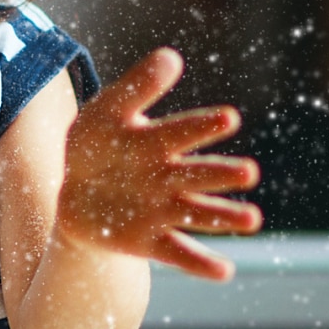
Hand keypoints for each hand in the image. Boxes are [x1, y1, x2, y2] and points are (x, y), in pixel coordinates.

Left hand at [56, 48, 261, 279]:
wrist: (76, 192)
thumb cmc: (98, 144)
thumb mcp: (107, 111)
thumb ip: (137, 87)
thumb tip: (171, 56)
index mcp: (158, 141)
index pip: (183, 131)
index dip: (203, 126)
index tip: (230, 118)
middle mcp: (169, 176)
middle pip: (198, 174)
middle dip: (222, 173)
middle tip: (249, 172)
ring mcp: (162, 210)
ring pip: (198, 213)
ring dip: (224, 217)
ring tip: (253, 220)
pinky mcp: (151, 241)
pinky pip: (178, 253)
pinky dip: (200, 264)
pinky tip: (224, 272)